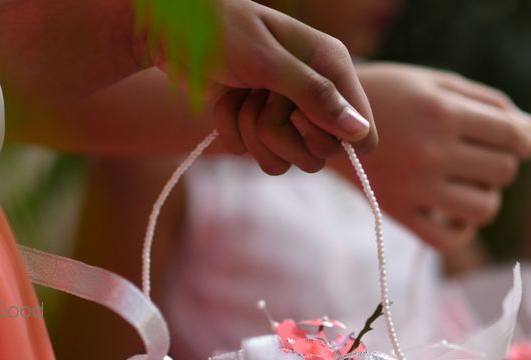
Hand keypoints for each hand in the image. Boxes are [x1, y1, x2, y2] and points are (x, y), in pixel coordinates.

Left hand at [143, 0, 376, 173]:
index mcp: (331, 67)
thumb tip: (359, 132)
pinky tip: (224, 99)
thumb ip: (316, 96)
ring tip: (239, 97)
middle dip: (282, 136)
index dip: (335, 138)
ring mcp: (286, 111)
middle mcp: (314, 92)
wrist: (168, 29)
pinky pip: (256, 154)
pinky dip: (232, 129)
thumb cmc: (219, 30)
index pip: (362, 132)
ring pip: (286, 159)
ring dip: (252, 133)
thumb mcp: (268, 61)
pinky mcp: (258, 124)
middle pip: (320, 154)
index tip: (302, 119)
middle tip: (261, 101)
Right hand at [297, 63, 530, 250]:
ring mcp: (415, 189)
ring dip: (485, 195)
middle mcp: (432, 152)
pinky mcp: (398, 215)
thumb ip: (487, 103)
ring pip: (484, 208)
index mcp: (443, 113)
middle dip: (500, 163)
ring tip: (467, 182)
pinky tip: (451, 209)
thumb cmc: (390, 95)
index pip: (514, 137)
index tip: (517, 141)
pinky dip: (460, 227)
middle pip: (503, 172)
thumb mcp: (435, 83)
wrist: (324, 119)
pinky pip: (449, 238)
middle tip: (478, 154)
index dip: (525, 140)